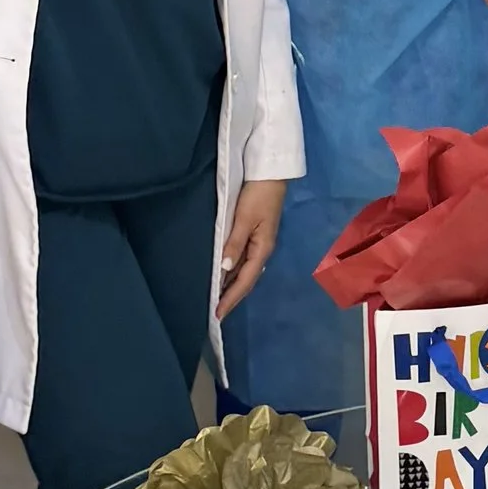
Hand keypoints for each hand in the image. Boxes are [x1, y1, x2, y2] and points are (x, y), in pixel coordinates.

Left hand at [218, 179, 285, 310]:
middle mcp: (262, 250)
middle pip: (247, 280)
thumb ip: (234, 243)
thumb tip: (225, 268)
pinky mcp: (255, 236)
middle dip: (232, 298)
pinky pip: (244, 262)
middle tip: (216, 314)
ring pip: (245, 272)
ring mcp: (259, 244)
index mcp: (262, 248)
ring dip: (232, 287)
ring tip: (218, 300)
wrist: (271, 174)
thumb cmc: (258, 195)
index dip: (231, 298)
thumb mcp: (245, 218)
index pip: (245, 280)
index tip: (218, 313)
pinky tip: (225, 277)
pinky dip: (234, 273)